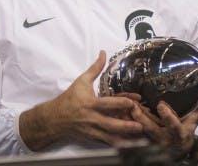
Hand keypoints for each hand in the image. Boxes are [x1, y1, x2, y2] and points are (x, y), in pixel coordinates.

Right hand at [19, 51, 143, 149]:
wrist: (55, 118)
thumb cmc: (70, 98)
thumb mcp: (82, 81)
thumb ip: (95, 68)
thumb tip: (103, 53)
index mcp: (91, 104)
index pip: (109, 104)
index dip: (122, 103)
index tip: (134, 102)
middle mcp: (93, 118)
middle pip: (112, 124)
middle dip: (127, 126)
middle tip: (141, 125)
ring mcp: (93, 130)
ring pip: (111, 137)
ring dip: (126, 137)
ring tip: (139, 136)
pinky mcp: (94, 138)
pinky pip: (108, 143)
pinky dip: (118, 143)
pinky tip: (129, 144)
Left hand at [129, 83, 197, 160]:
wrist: (179, 150)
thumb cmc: (187, 129)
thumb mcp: (196, 119)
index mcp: (179, 132)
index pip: (174, 125)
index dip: (167, 116)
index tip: (160, 104)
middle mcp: (165, 139)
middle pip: (153, 130)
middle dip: (143, 119)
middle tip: (134, 107)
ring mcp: (153, 142)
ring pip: (140, 133)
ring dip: (131, 122)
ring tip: (123, 109)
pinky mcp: (143, 143)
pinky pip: (133, 136)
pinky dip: (125, 128)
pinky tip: (119, 117)